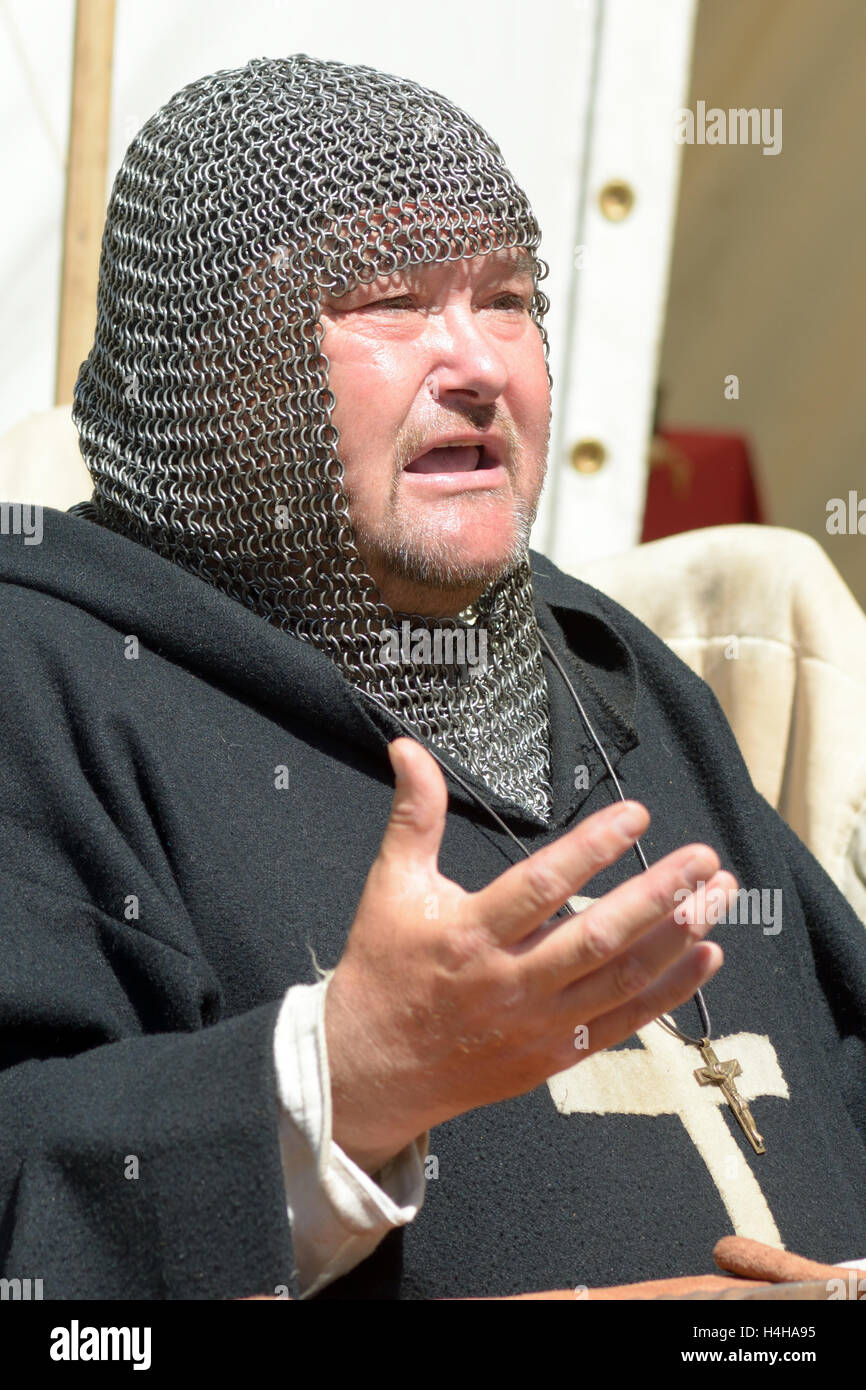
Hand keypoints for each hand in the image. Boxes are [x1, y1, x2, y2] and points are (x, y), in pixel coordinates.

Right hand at [325, 738, 730, 1171]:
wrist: (372, 1071)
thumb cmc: (385, 968)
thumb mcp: (391, 886)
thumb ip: (414, 816)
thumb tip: (407, 748)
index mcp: (470, 934)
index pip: (542, 886)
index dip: (592, 848)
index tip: (637, 815)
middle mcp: (508, 983)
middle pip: (598, 937)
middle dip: (658, 895)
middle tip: (705, 859)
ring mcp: (536, 1026)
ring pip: (620, 981)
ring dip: (676, 938)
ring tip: (718, 896)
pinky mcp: (553, 1057)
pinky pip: (622, 1023)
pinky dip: (669, 992)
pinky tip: (705, 955)